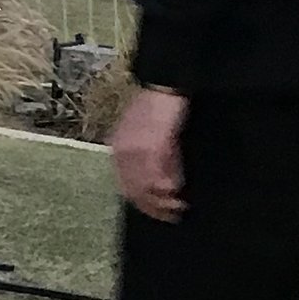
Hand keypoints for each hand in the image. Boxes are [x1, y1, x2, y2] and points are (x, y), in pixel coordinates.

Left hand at [112, 85, 188, 220]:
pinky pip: (160, 173)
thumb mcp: (143, 136)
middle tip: (174, 214)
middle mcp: (123, 154)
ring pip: (147, 187)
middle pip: (136, 192)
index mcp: (118, 152)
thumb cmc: (156, 110)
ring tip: (180, 206)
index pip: (127, 188)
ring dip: (165, 200)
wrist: (162, 85)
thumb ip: (147, 159)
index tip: (160, 213)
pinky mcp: (153, 146)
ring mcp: (136, 151)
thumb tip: (158, 184)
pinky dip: (170, 184)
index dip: (144, 204)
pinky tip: (179, 188)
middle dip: (155, 207)